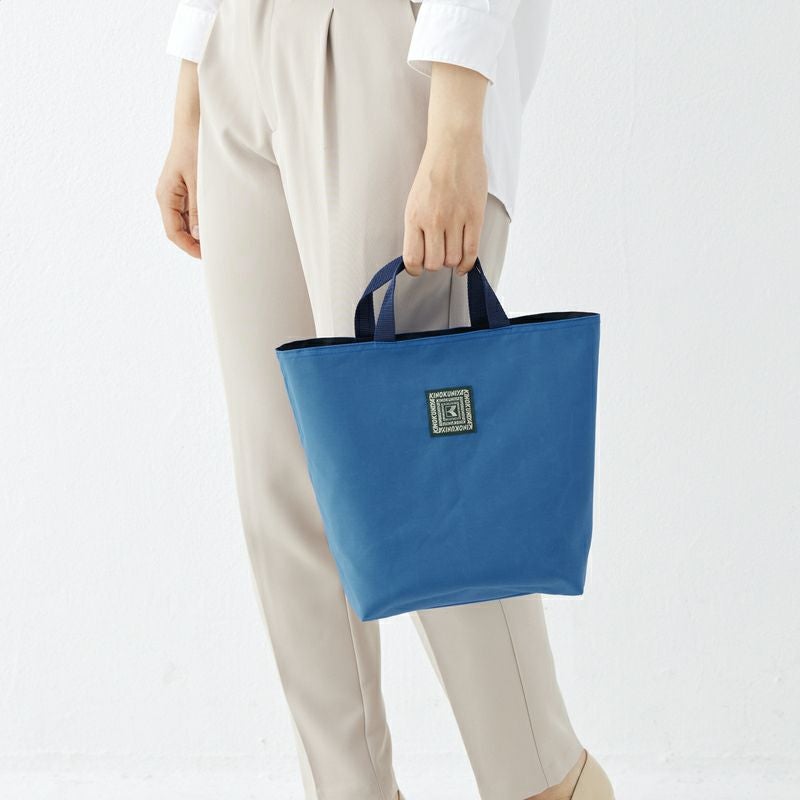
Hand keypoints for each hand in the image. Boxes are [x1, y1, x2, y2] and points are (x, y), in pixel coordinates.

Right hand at [156, 59, 200, 258]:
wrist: (195, 120)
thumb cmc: (196, 146)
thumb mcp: (200, 180)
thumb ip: (199, 209)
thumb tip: (199, 236)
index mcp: (166, 196)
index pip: (174, 233)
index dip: (190, 248)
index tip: (209, 256)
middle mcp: (168, 196)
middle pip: (180, 230)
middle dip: (197, 243)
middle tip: (219, 252)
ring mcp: (177, 192)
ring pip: (187, 222)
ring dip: (201, 231)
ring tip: (221, 238)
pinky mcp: (187, 187)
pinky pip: (193, 210)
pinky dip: (204, 219)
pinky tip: (219, 222)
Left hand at [403, 62, 488, 276]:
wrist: (453, 146)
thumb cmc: (433, 173)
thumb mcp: (415, 200)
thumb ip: (417, 227)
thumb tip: (420, 254)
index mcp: (414, 216)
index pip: (412, 258)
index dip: (415, 269)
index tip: (419, 267)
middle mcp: (433, 221)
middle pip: (434, 263)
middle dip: (436, 264)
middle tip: (439, 255)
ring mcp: (455, 219)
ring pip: (453, 259)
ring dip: (452, 262)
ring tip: (452, 252)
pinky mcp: (474, 216)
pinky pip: (471, 251)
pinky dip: (467, 264)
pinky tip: (463, 264)